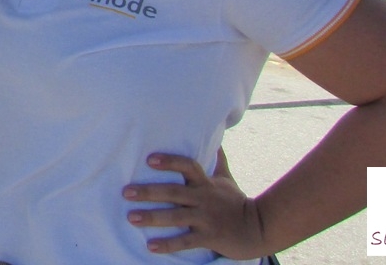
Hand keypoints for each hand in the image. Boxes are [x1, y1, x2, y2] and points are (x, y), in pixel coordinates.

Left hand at [122, 153, 265, 259]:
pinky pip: (186, 241)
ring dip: (152, 217)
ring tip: (131, 217)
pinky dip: (168, 244)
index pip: (188, 166)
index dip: (169, 162)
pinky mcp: (210, 237)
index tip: (149, 159)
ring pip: (176, 217)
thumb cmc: (237, 203)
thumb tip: (215, 140)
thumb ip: (217, 161)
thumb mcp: (227, 179)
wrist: (259, 228)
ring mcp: (206, 219)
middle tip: (126, 192)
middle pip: (174, 192)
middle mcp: (204, 199)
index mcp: (206, 184)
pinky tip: (151, 246)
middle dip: (149, 192)